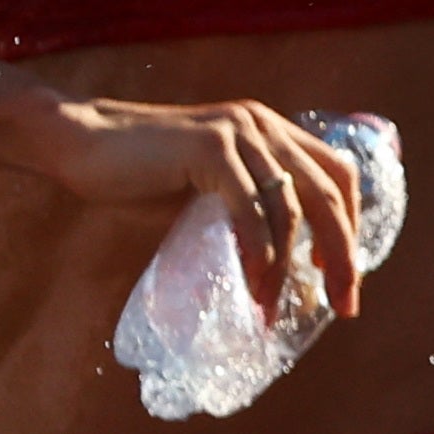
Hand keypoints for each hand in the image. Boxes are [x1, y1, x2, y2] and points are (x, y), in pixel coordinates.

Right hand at [38, 97, 369, 317]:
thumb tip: (280, 266)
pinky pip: (249, 206)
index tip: (347, 276)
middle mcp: (265, 125)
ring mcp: (239, 133)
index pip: (337, 176)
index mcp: (272, 131)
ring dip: (288, 265)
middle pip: (329, 194)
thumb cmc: (140, 173)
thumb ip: (246, 208)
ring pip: (290, 206)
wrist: (82, 141)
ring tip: (273, 307)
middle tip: (344, 304)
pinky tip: (255, 281)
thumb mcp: (209, 189)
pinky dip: (258, 249)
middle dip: (343, 254)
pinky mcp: (210, 148)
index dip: (352, 225)